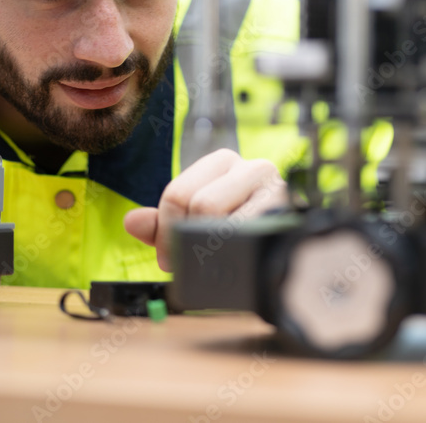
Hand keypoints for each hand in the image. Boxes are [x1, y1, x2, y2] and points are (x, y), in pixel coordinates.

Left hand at [123, 148, 288, 270]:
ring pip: (229, 221)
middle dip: (187, 240)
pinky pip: (255, 236)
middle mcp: (252, 167)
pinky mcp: (293, 215)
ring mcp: (277, 190)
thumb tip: (132, 221)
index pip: (179, 192)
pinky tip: (238, 256)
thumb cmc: (236, 227)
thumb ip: (162, 222)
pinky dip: (239, 252)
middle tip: (185, 264)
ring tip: (213, 260)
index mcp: (223, 162)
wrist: (286, 245)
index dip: (165, 229)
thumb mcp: (194, 221)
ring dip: (214, 249)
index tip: (165, 258)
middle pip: (202, 205)